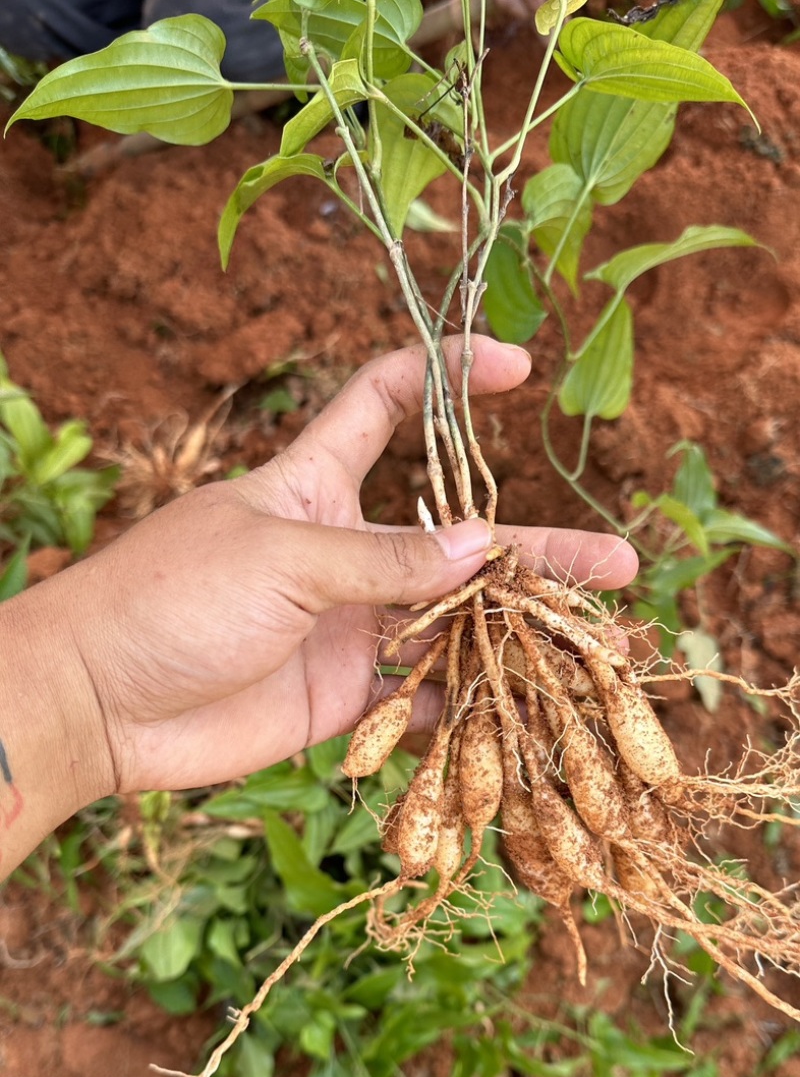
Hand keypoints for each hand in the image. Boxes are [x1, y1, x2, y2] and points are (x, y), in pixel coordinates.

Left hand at [4, 336, 636, 839]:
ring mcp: (348, 627)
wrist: (101, 704)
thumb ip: (386, 560)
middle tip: (619, 561)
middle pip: (459, 539)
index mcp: (316, 483)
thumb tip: (488, 549)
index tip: (520, 367)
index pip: (389, 402)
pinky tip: (532, 710)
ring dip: (522, 635)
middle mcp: (344, 551)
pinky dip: (471, 705)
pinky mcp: (344, 697)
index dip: (451, 375)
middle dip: (537, 549)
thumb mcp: (283, 560)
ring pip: (454, 624)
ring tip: (600, 645)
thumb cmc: (170, 600)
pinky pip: (422, 697)